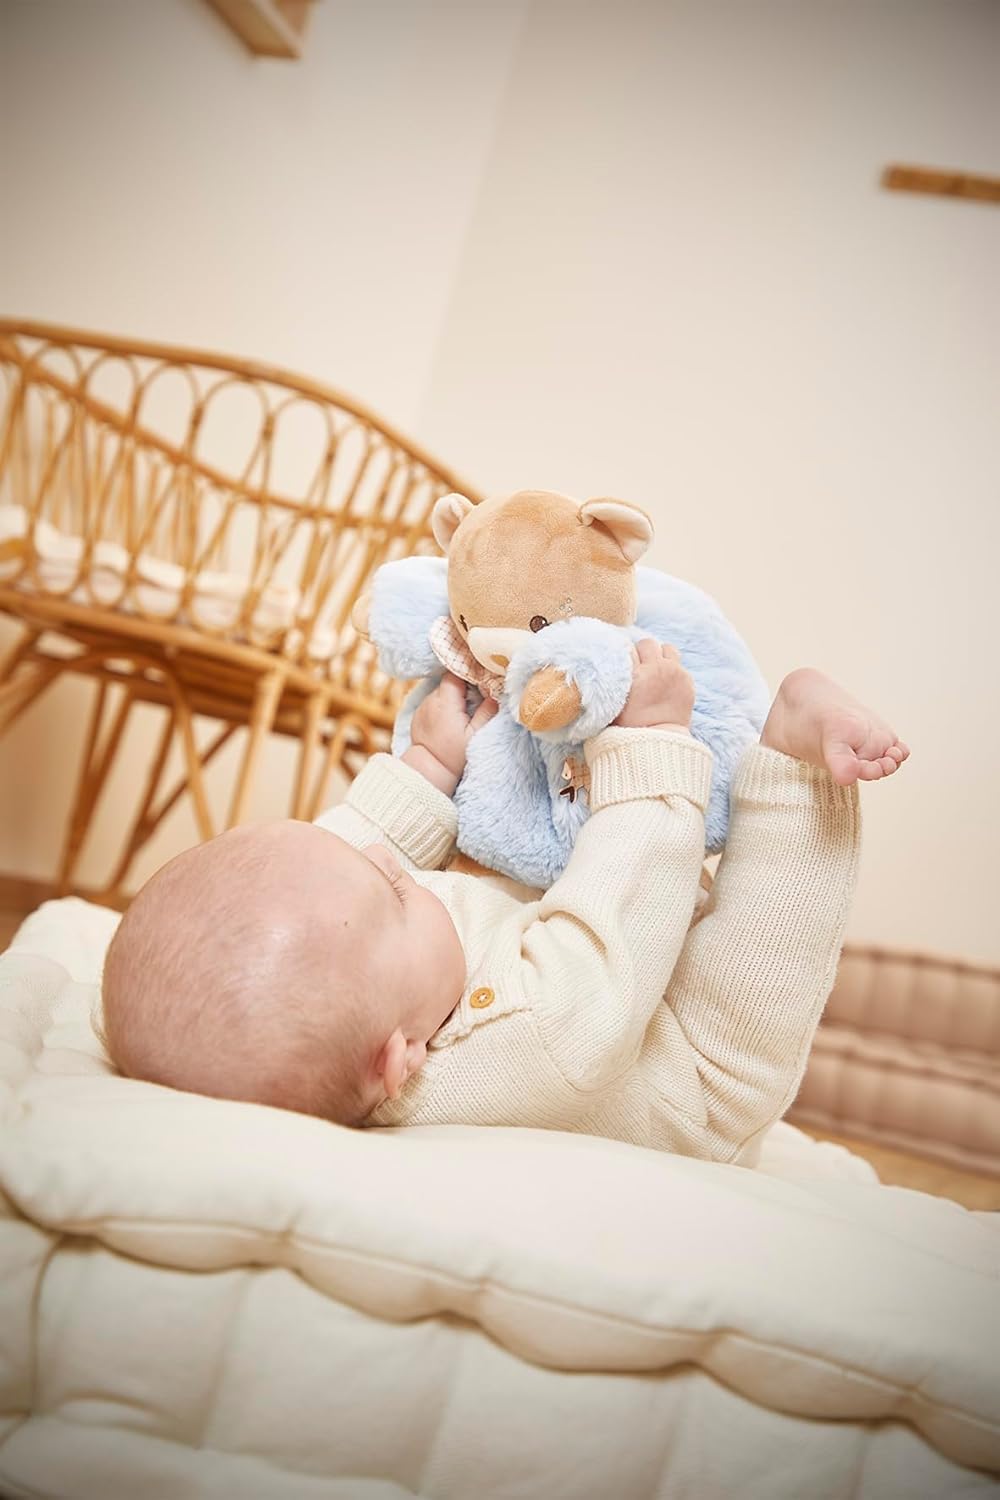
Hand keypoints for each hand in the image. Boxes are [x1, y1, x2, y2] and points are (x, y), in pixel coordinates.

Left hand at [403, 673, 497, 794]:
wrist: (428, 771)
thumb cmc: (454, 755)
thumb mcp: (475, 735)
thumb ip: (487, 711)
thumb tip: (495, 693)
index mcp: (445, 701)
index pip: (456, 673)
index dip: (469, 672)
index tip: (483, 676)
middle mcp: (431, 700)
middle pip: (449, 681)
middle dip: (463, 685)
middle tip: (478, 695)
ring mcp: (423, 707)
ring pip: (442, 692)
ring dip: (453, 697)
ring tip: (464, 710)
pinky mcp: (419, 715)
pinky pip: (434, 703)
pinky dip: (443, 706)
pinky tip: (451, 719)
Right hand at [614, 639, 693, 731]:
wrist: (658, 743)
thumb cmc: (629, 728)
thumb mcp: (611, 704)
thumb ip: (612, 680)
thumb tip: (611, 661)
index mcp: (634, 674)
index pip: (626, 649)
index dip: (623, 656)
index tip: (623, 664)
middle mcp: (656, 669)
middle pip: (647, 644)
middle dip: (642, 653)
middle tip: (639, 667)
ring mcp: (675, 674)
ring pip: (668, 649)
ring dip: (661, 656)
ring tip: (656, 670)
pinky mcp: (688, 682)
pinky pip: (680, 665)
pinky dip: (673, 671)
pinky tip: (666, 685)